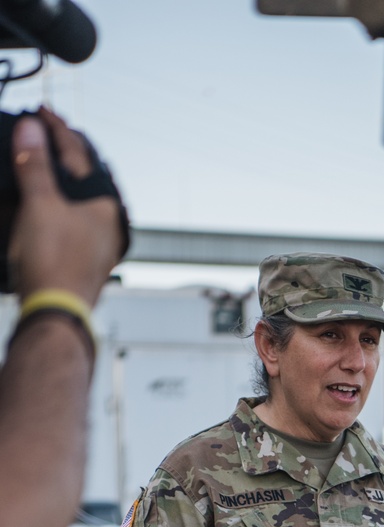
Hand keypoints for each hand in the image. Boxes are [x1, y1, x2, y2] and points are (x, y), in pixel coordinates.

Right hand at [8, 108, 123, 304]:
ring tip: (44, 165)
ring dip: (62, 180)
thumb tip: (32, 130)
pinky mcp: (86, 260)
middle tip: (46, 135)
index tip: (41, 113)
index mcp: (105, 204)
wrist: (55, 314)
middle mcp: (109, 224)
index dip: (57, 129)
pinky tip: (48, 207)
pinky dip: (60, 206)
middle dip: (64, 154)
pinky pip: (74, 221)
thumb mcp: (39, 203)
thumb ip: (34, 163)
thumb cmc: (55, 265)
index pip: (79, 153)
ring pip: (81, 200)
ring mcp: (100, 244)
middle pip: (86, 176)